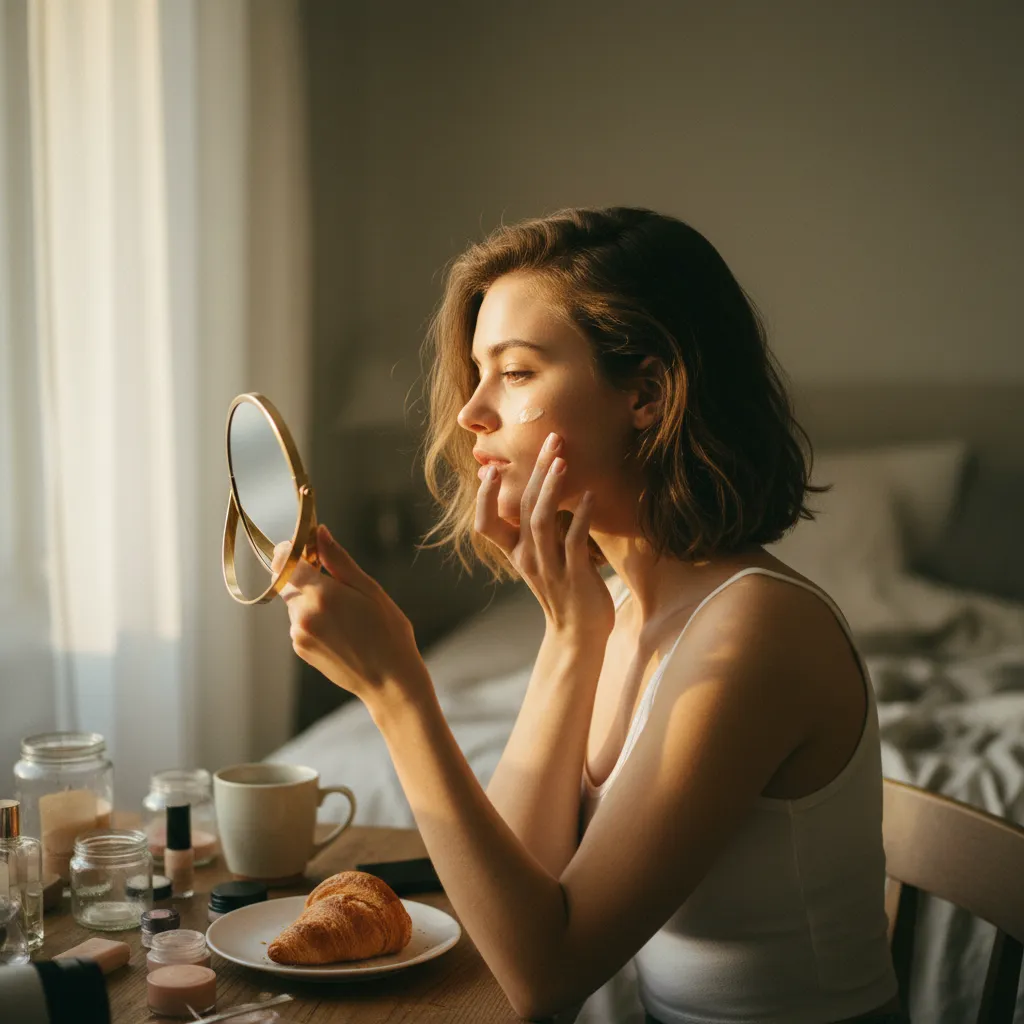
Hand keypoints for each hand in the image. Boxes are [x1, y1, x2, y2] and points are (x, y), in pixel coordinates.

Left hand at [272, 526, 428, 704]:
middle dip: (303, 574)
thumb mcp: (370, 590)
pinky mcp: (300, 648)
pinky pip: (298, 622)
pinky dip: (313, 617)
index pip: (283, 561)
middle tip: (335, 580)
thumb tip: (319, 532)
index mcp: (320, 595)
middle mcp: (302, 615)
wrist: (389, 681)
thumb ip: (339, 560)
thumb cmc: (388, 633)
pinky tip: (341, 627)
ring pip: (293, 602)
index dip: (292, 550)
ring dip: (309, 597)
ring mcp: (298, 634)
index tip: (310, 550)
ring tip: (345, 611)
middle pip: (286, 580)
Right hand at [475, 432, 614, 642]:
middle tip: (549, 439)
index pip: (485, 524)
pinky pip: (574, 541)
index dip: (484, 497)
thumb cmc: (562, 591)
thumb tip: (536, 492)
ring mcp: (550, 567)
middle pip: (521, 508)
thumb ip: (535, 529)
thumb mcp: (540, 559)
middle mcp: (527, 558)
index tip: (488, 468)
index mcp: (515, 554)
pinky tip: (589, 495)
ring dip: (551, 488)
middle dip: (533, 471)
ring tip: (561, 461)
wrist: (578, 635)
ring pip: (542, 521)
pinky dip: (580, 516)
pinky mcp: (575, 575)